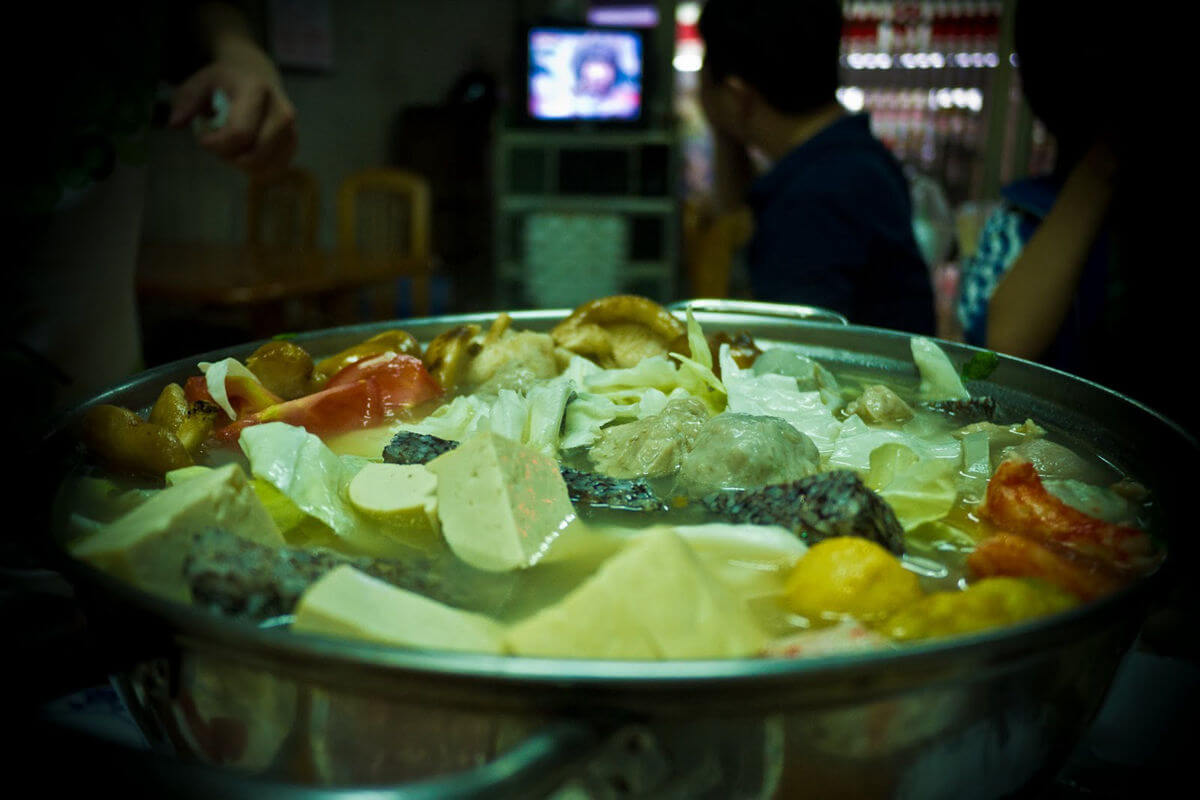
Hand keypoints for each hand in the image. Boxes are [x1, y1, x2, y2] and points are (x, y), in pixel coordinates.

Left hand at [169, 40, 296, 175]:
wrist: (256, 74)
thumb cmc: (224, 81)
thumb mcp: (199, 82)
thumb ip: (185, 101)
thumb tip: (175, 123)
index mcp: (256, 90)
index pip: (240, 133)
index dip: (217, 144)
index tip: (202, 139)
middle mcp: (281, 110)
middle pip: (254, 154)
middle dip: (229, 157)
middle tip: (217, 145)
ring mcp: (291, 128)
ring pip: (265, 165)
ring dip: (242, 164)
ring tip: (230, 148)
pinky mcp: (294, 142)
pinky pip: (275, 169)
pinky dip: (256, 169)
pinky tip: (244, 155)